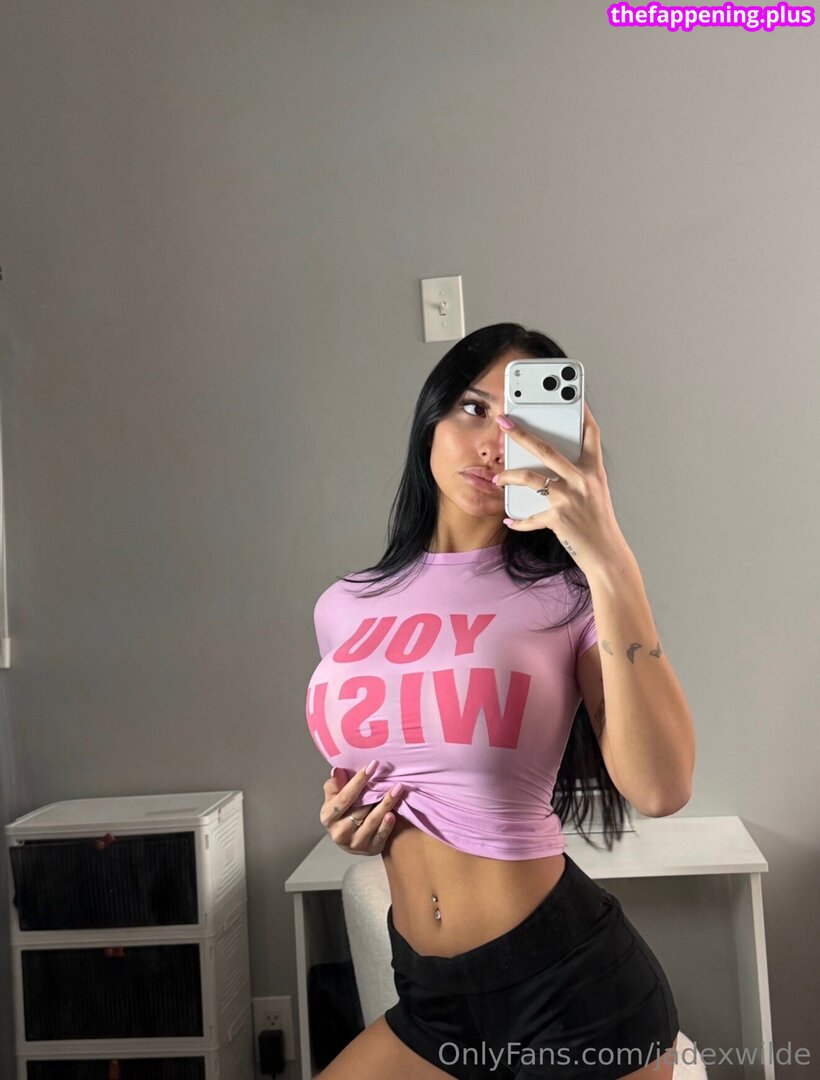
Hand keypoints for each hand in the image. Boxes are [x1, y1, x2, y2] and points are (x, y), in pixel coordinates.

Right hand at [320, 765, 405, 854]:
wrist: (351, 838)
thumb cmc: (344, 812)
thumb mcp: (334, 798)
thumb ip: (335, 785)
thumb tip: (337, 771)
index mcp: (328, 817)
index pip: (344, 797)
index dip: (358, 781)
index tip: (373, 765)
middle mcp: (339, 832)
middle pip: (359, 810)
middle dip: (375, 792)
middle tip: (390, 777)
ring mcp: (355, 843)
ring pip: (371, 822)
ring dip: (386, 804)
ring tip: (397, 789)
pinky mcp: (370, 849)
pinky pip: (380, 836)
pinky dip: (387, 825)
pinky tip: (393, 814)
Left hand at [493, 400, 629, 576]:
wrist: (607, 554)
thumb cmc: (598, 523)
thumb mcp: (596, 493)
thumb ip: (578, 475)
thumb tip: (551, 464)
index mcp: (594, 471)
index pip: (590, 434)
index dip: (581, 412)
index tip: (571, 396)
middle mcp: (583, 480)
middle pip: (547, 449)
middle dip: (522, 434)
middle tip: (505, 422)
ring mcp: (570, 498)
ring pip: (531, 478)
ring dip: (510, 476)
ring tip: (499, 478)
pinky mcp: (558, 518)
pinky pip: (531, 516)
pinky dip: (519, 520)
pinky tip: (509, 520)